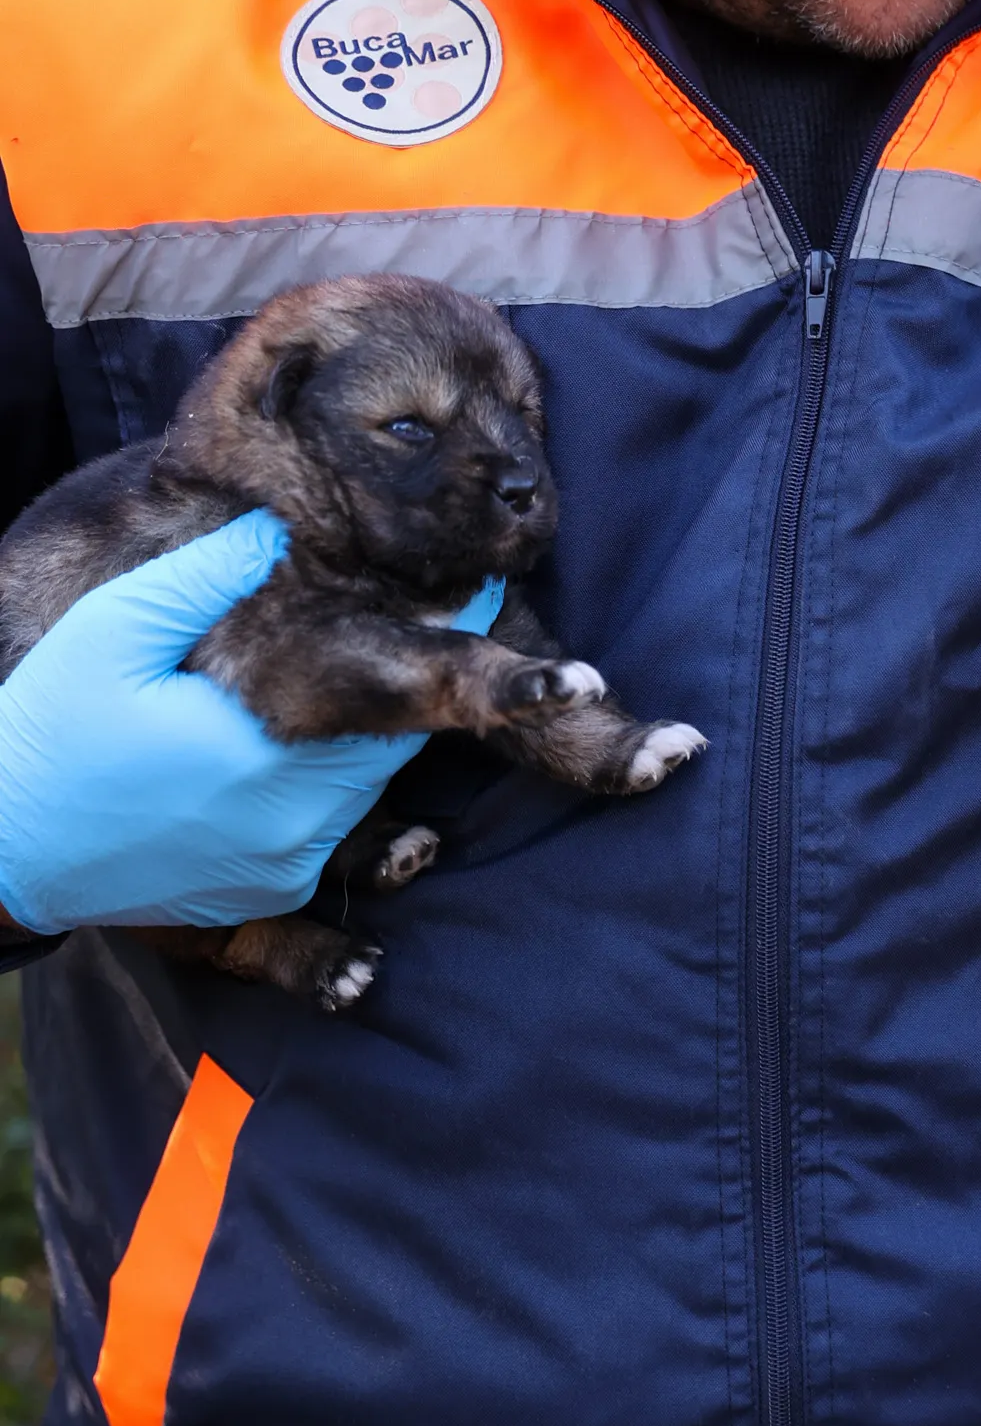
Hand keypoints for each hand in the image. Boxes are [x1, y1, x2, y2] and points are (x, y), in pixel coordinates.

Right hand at [0, 515, 504, 935]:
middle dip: (419, 685)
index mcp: (265, 748)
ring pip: (371, 786)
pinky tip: (319, 755)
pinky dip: (341, 793)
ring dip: (376, 738)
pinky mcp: (266, 895)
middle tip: (444, 616)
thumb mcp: (113, 633)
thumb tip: (278, 530)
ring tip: (386, 681)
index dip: (450, 640)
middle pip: (394, 739)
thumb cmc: (53, 729)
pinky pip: (337, 833)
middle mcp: (292, 818)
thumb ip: (202, 579)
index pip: (397, 693)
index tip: (488, 592)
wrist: (7, 851)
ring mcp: (283, 864)